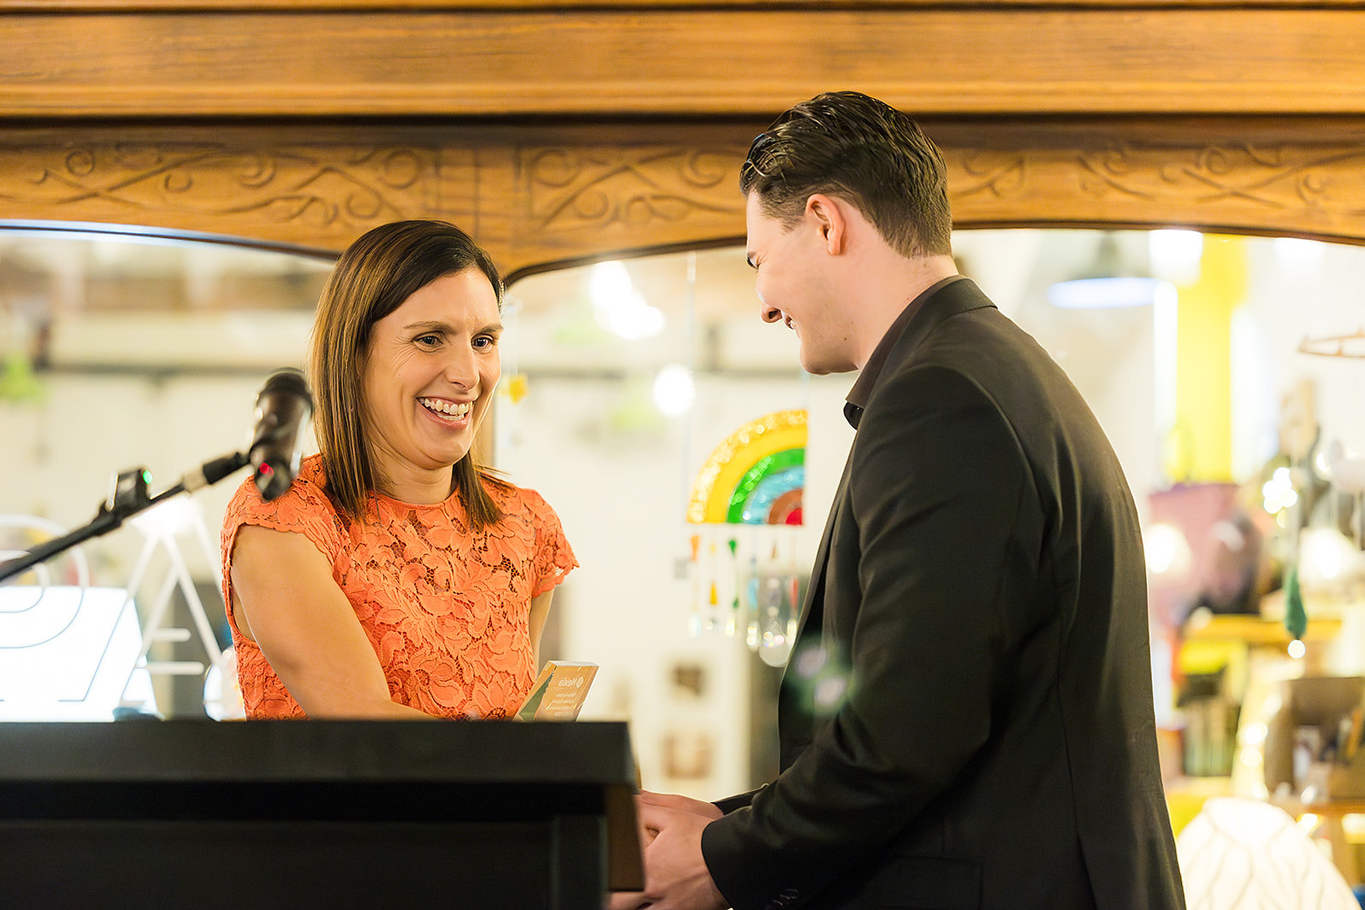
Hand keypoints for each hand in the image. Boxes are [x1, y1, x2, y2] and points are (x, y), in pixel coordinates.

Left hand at [606, 792, 728, 909]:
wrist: (737, 857)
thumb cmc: (706, 838)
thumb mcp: (674, 815)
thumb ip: (645, 809)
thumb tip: (628, 803)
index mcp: (646, 869)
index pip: (613, 885)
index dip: (608, 884)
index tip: (608, 881)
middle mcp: (655, 894)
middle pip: (620, 906)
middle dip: (618, 900)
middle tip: (620, 894)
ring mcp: (671, 909)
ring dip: (638, 907)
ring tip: (641, 898)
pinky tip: (663, 901)